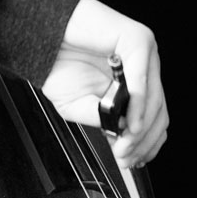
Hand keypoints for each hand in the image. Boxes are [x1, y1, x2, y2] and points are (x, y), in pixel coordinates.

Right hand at [42, 0, 168, 168]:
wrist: (38, 37)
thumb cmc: (56, 64)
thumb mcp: (78, 105)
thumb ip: (103, 119)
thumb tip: (126, 133)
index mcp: (133, 81)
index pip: (154, 116)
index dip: (147, 143)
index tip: (132, 160)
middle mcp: (143, 66)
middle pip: (158, 111)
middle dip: (143, 141)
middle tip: (126, 157)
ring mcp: (143, 52)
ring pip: (154, 98)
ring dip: (141, 129)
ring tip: (126, 144)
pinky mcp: (137, 39)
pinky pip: (143, 79)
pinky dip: (137, 106)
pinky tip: (129, 123)